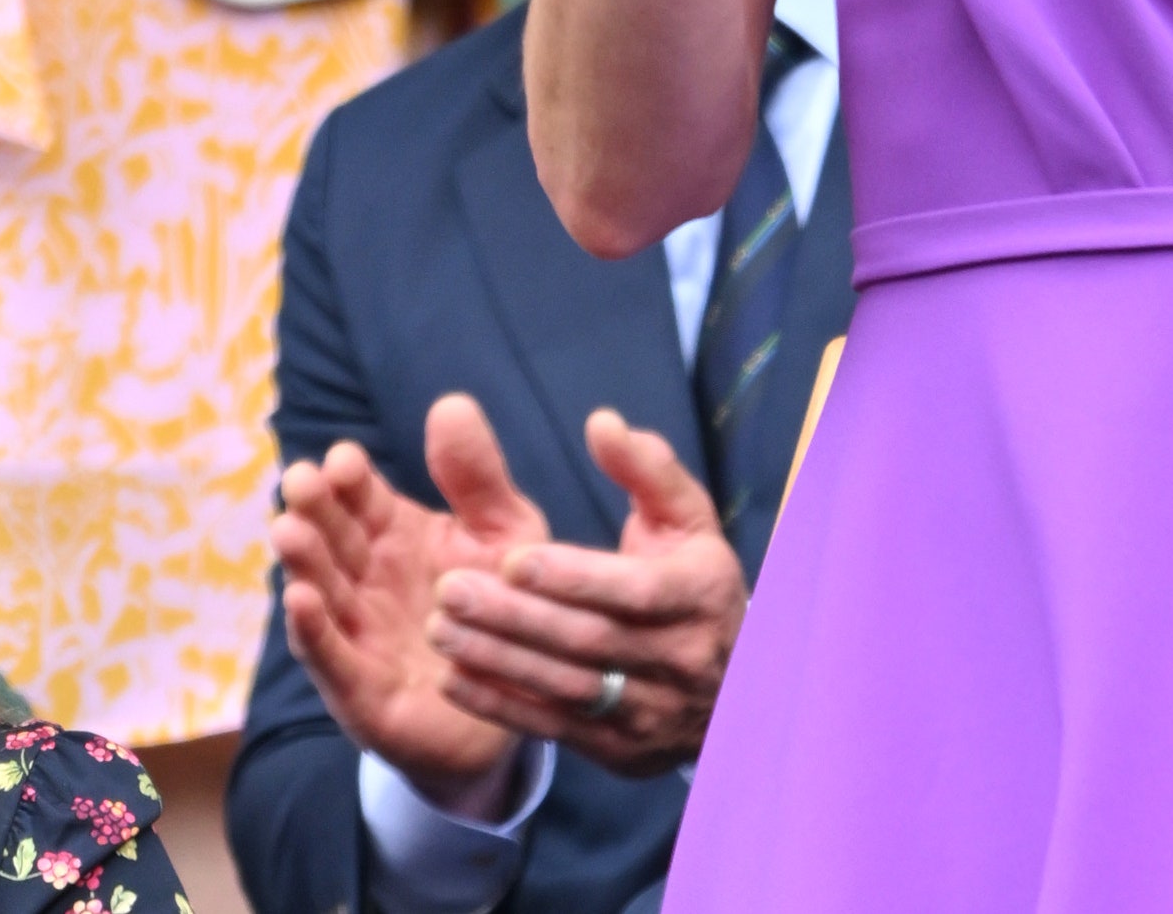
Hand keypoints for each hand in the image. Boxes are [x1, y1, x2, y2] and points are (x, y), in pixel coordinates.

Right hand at [270, 395, 551, 819]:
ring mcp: (360, 634)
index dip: (350, 477)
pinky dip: (313, 631)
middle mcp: (368, 580)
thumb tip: (450, 402)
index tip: (343, 457)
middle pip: (333, 539)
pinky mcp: (363, 691)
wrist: (524, 697)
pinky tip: (299, 600)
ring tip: (290, 531)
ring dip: (304, 563)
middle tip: (299, 481)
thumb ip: (478, 475)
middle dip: (314, 510)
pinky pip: (332, 658)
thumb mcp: (505, 528)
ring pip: (323, 593)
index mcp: (397, 534)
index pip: (363, 498)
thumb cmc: (507, 602)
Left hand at [424, 408, 747, 778]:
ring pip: (565, 688)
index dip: (573, 577)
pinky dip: (500, 706)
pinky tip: (454, 679)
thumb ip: (647, 468)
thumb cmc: (694, 580)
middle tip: (449, 588)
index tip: (511, 557)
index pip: (634, 592)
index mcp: (700, 594)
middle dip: (515, 617)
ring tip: (440, 628)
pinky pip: (553, 730)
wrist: (732, 687)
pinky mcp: (618, 750)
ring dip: (497, 660)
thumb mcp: (687, 519)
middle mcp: (679, 658)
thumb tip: (601, 423)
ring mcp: (649, 713)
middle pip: (589, 641)